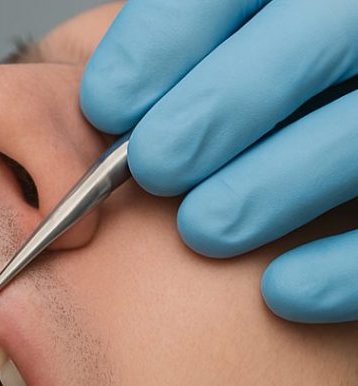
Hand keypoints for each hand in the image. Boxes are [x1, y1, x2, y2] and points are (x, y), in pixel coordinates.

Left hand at [80, 0, 357, 322]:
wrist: (342, 140)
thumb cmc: (275, 104)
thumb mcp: (235, 56)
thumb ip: (187, 57)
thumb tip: (107, 106)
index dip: (168, 38)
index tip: (107, 104)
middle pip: (320, 36)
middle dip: (221, 105)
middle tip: (154, 166)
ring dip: (274, 183)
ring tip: (204, 229)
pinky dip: (345, 267)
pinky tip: (278, 293)